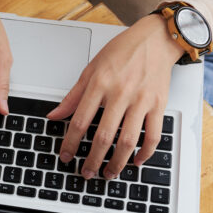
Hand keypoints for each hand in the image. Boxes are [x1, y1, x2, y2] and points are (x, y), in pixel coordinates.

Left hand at [49, 13, 184, 179]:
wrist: (155, 39)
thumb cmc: (123, 51)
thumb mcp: (91, 68)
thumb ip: (73, 96)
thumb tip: (54, 115)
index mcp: (100, 83)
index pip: (80, 120)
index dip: (70, 142)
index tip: (66, 156)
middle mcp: (120, 93)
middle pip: (103, 136)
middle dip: (92, 159)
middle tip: (86, 172)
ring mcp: (141, 100)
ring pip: (128, 140)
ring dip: (117, 162)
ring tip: (108, 173)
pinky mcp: (158, 104)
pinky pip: (153, 135)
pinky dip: (145, 152)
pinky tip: (136, 161)